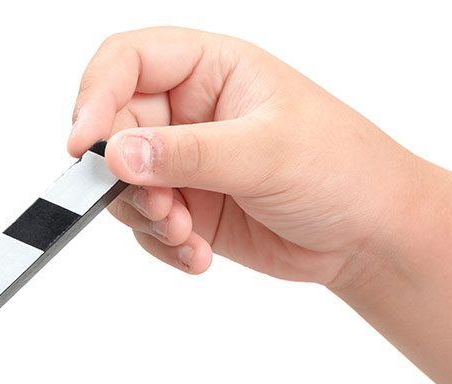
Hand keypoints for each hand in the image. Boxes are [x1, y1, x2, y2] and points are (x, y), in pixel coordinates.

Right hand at [69, 26, 416, 291]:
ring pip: (123, 188)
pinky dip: (163, 246)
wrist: (365, 235)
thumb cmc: (339, 167)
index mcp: (211, 69)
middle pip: (115, 132)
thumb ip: (185, 154)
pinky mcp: (186, 208)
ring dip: (148, 220)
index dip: (95, 96)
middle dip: (128, 179)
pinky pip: (145, 227)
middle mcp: (188, 111)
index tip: (86, 147)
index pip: (127, 62)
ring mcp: (183, 163)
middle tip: (162, 209)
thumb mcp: (263, 152)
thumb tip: (117, 155)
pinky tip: (198, 253)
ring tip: (188, 235)